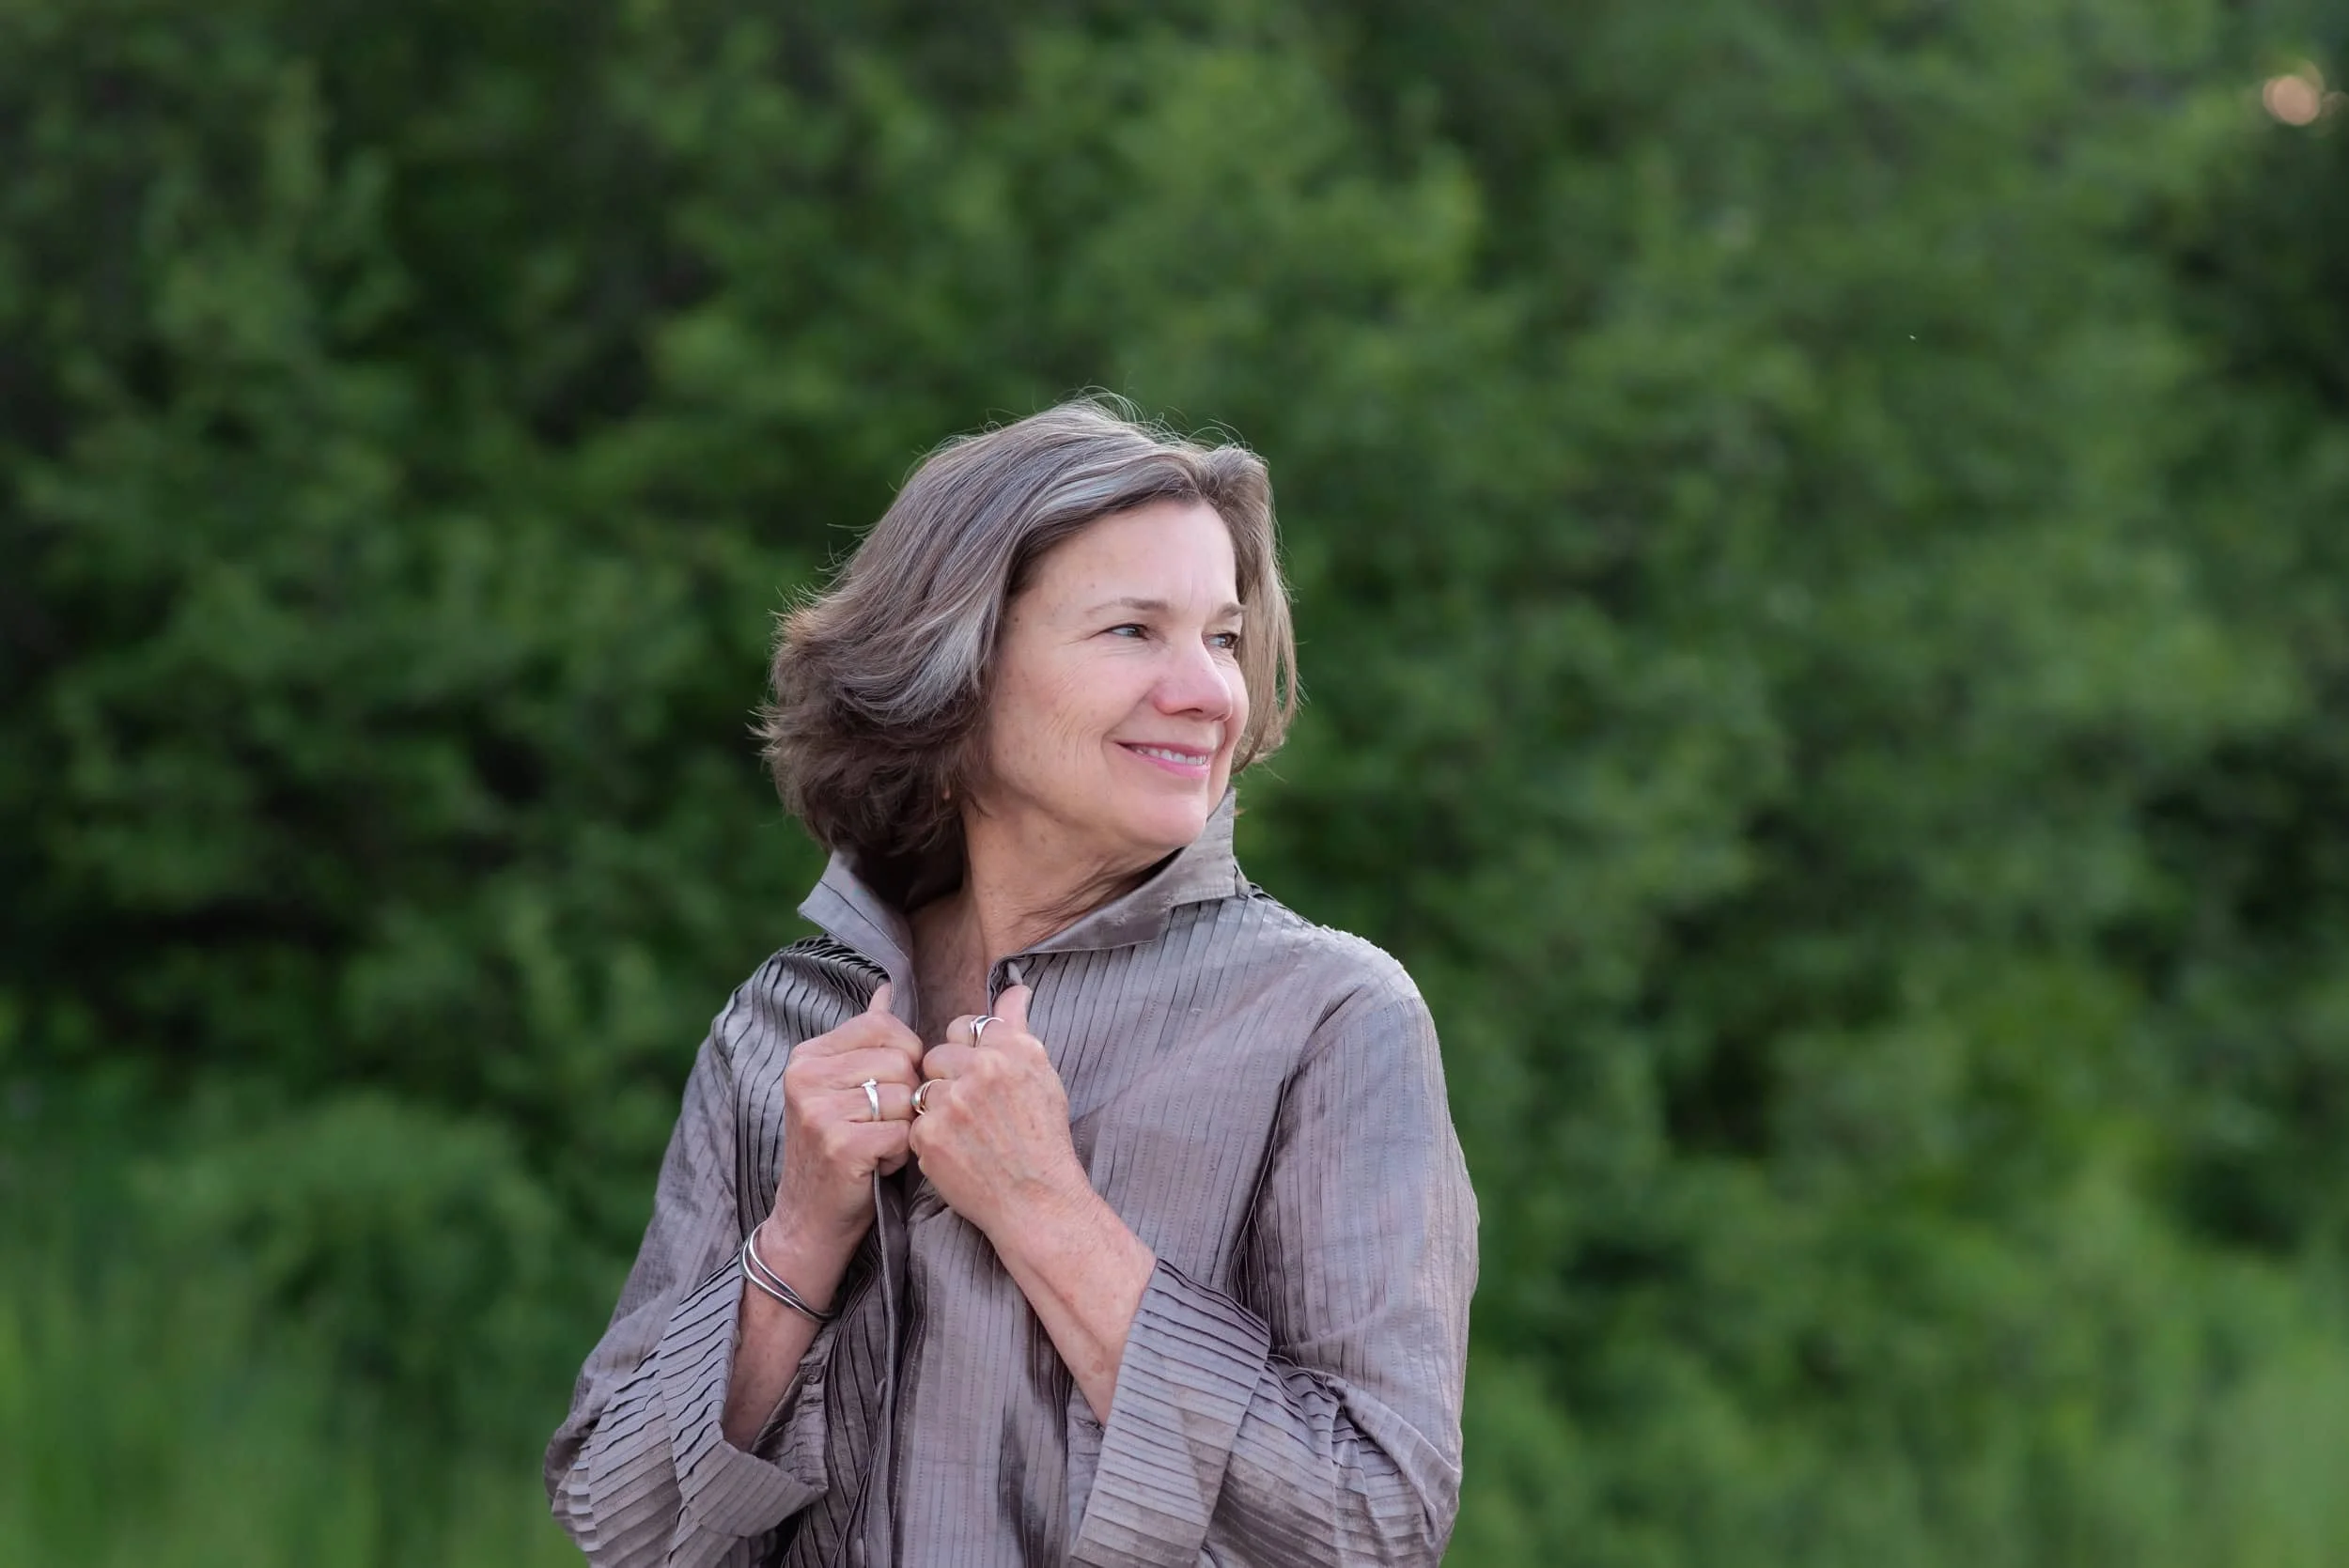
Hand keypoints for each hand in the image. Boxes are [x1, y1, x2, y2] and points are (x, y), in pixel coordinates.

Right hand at [765, 982, 923, 1282]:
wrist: (808, 1220)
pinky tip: (876, 1166)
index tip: (884, 1090)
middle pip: (901, 1061)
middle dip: (905, 1098)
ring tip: (875, 1146)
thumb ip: (865, 1038)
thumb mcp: (842, 1087)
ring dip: (904, 1129)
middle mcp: (805, 1077)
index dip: (904, 1058)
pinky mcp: (839, 1145)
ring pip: (905, 1098)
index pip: (885, 1026)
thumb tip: (887, 989)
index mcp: (808, 1055)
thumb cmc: (838, 1150)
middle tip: (877, 1127)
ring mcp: (819, 1111)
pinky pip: (904, 1133)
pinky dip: (901, 1155)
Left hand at [910, 985, 1090, 1240]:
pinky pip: (915, 1122)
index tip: (978, 1078)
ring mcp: (953, 1102)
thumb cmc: (1043, 1138)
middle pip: (937, 1055)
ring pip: (923, 1088)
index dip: (967, 1053)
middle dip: (948, 1079)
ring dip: (936, 1108)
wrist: (1037, 1200)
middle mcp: (983, 1069)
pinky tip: (955, 1152)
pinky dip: (929, 1138)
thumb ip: (1018, 1028)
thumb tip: (1015, 988)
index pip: (964, 1027)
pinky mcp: (928, 1135)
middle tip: (972, 1112)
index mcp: (1012, 1049)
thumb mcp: (1041, 1075)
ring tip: (964, 1134)